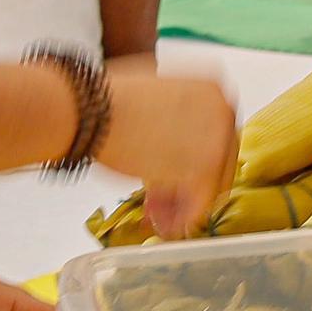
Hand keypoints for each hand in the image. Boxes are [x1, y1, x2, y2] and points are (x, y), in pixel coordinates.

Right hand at [100, 65, 236, 237]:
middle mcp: (223, 108)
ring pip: (209, 182)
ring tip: (161, 217)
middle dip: (187, 184)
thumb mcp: (152, 100)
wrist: (89, 110)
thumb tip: (173, 150)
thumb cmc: (107, 102)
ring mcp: (219, 138)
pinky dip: (183, 218)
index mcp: (211, 86)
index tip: (176, 175)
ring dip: (183, 203)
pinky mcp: (205, 168)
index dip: (192, 159)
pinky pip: (200, 202)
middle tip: (166, 201)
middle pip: (216, 159)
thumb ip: (174, 122)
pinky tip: (165, 224)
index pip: (214, 133)